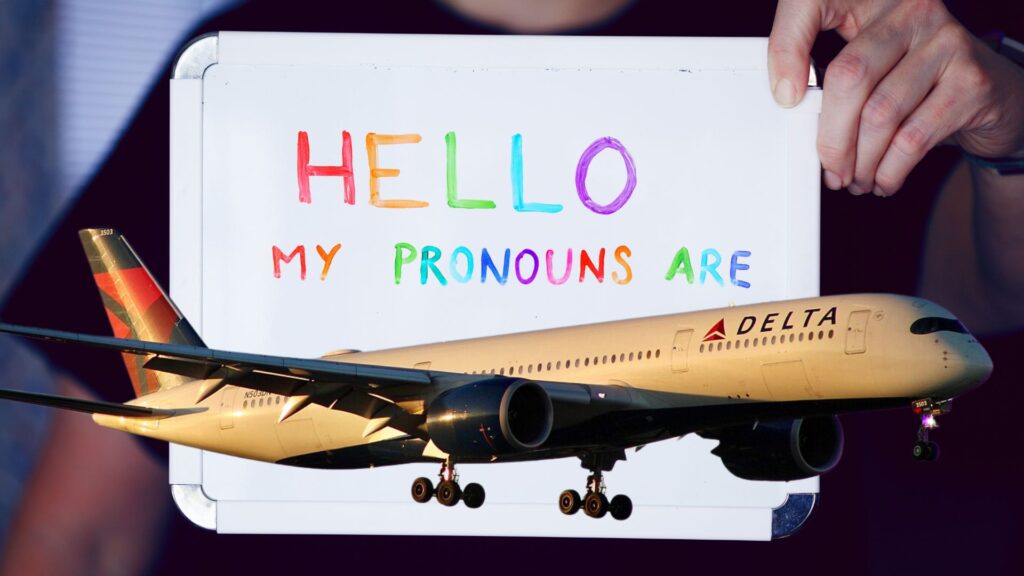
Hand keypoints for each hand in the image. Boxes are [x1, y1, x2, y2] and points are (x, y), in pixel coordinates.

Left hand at [768, 0, 1023, 195]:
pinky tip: (883, 179)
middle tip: (829, 168)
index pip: (813, 3)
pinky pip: (913, 137)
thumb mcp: (872, 64)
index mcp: (873, 0)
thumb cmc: (918, 81)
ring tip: (855, 179)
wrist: (994, 96)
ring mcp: (945, 42)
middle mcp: (911, 10)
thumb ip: (833, 76)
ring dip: (861, 162)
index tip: (783, 96)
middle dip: (831, 136)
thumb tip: (790, 109)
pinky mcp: (971, 80)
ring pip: (880, 114)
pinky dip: (889, 170)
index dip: (786, 47)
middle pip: (849, 75)